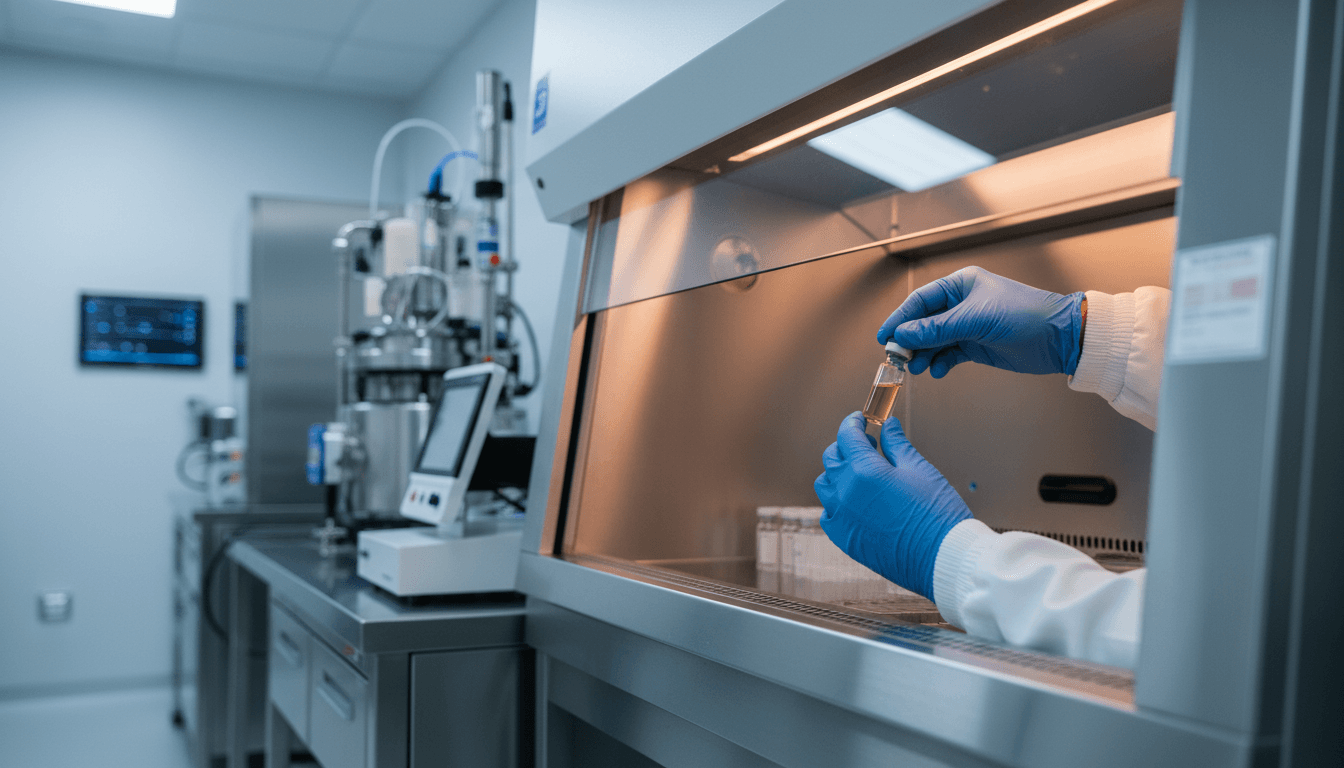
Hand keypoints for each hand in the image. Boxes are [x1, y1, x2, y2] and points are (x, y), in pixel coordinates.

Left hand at [814, 413, 971, 599]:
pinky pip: (829, 513)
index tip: (860, 420)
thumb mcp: (919, 470)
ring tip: (861, 474)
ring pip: (825, 485)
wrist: (942, 558)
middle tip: (868, 445)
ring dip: (838, 473)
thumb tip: (887, 425)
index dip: (853, 423)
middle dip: (846, 446)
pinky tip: (856, 502)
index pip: (846, 436)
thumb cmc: (937, 513)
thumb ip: (897, 445)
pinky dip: (837, 503)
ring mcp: (841, 517)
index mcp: (864, 470)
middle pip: (832, 458)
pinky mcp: (843, 539)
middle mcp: (845, 492)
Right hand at [876, 266, 1084, 376]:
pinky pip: (948, 354)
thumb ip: (937, 329)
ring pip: (934, 340)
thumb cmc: (1026, 316)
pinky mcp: (976, 345)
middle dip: (910, 341)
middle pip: (923, 322)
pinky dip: (940, 363)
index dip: (900, 319)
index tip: (885, 337)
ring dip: (923, 355)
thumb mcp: (976, 320)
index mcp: (960, 285)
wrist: (1060, 338)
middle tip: (898, 357)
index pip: (920, 301)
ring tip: (917, 368)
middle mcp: (961, 303)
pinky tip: (937, 371)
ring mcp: (968, 325)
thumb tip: (904, 335)